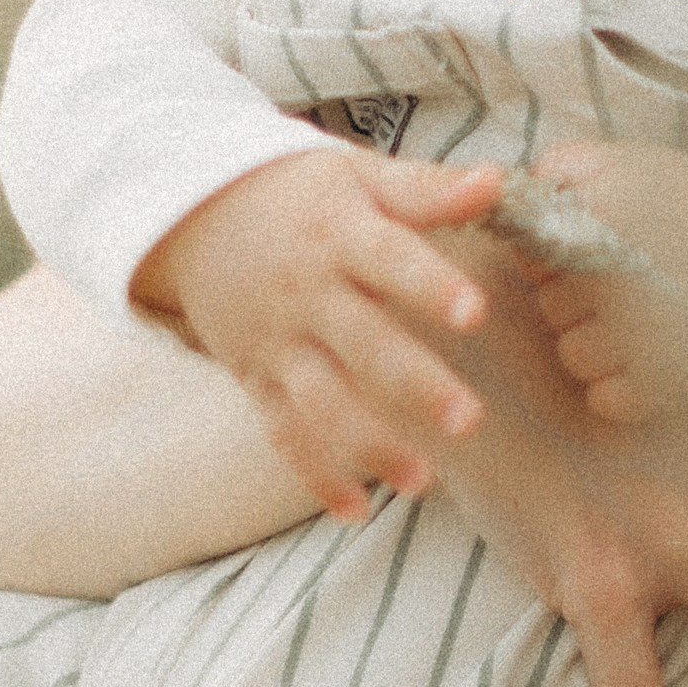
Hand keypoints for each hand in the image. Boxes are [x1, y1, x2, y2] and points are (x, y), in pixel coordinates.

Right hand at [135, 146, 503, 518]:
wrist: (190, 212)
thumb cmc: (296, 194)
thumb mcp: (356, 176)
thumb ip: (426, 190)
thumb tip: (496, 182)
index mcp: (340, 235)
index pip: (391, 261)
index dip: (431, 286)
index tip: (474, 312)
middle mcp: (308, 293)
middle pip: (364, 344)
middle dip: (414, 385)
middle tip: (468, 420)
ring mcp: (279, 341)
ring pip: (323, 400)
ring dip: (369, 445)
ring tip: (422, 482)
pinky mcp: (256, 377)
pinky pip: (283, 432)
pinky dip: (315, 474)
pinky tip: (355, 510)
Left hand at [521, 140, 687, 424]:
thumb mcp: (632, 163)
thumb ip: (562, 169)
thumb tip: (499, 199)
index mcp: (601, 215)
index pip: (529, 252)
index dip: (555, 251)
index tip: (596, 247)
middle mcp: (609, 276)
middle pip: (548, 307)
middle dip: (577, 298)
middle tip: (632, 284)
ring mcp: (632, 337)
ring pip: (570, 356)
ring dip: (596, 344)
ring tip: (646, 321)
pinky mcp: (656, 387)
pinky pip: (603, 399)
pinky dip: (623, 387)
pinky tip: (655, 357)